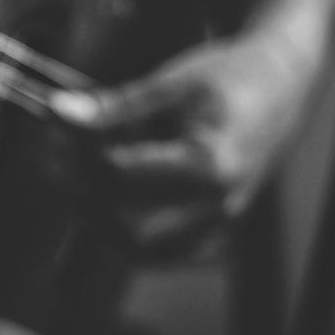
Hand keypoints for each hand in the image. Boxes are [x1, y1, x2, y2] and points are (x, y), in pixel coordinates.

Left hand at [50, 30, 316, 251]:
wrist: (278, 87)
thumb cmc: (227, 78)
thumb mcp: (169, 82)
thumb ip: (112, 106)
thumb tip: (56, 112)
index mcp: (210, 166)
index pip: (119, 177)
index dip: (76, 155)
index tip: (56, 129)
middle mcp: (218, 207)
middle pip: (126, 226)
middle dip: (82, 196)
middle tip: (58, 160)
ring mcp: (220, 227)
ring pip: (140, 252)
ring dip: (99, 223)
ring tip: (80, 180)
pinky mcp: (215, 235)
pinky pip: (160, 255)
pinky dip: (125, 237)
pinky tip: (107, 203)